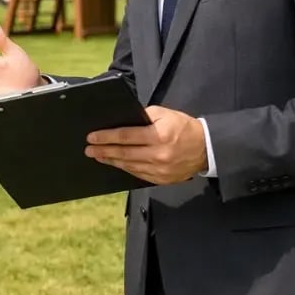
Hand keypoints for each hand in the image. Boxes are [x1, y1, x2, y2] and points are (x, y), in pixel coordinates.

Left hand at [84, 106, 207, 184]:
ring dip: (111, 161)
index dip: (106, 137)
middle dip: (103, 151)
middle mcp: (158, 155)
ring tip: (98, 156)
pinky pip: (138, 174)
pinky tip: (116, 164)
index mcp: (158, 136)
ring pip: (129, 166)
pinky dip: (125, 168)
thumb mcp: (165, 114)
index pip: (126, 136)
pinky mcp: (162, 180)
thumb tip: (123, 121)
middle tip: (88, 149)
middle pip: (124, 153)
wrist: (206, 148)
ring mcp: (160, 170)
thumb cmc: (183, 127)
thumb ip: (144, 116)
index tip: (92, 137)